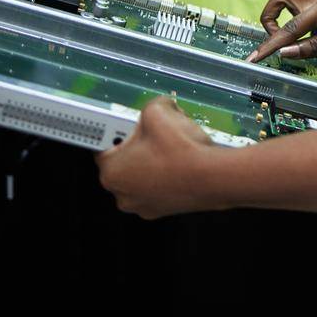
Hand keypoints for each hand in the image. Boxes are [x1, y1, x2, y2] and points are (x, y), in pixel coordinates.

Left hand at [96, 97, 218, 219]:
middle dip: (136, 146)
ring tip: (170, 149)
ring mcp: (140, 204)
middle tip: (154, 133)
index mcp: (111, 170)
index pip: (103, 144)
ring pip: (141, 175)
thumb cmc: (182, 151)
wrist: (213, 178)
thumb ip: (150, 106)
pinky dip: (164, 176)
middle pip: (123, 160)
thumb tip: (158, 106)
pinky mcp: (159, 210)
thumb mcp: (158, 112)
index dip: (116, 130)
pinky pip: (156, 187)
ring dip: (151, 162)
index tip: (121, 125)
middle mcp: (121, 192)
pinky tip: (179, 163)